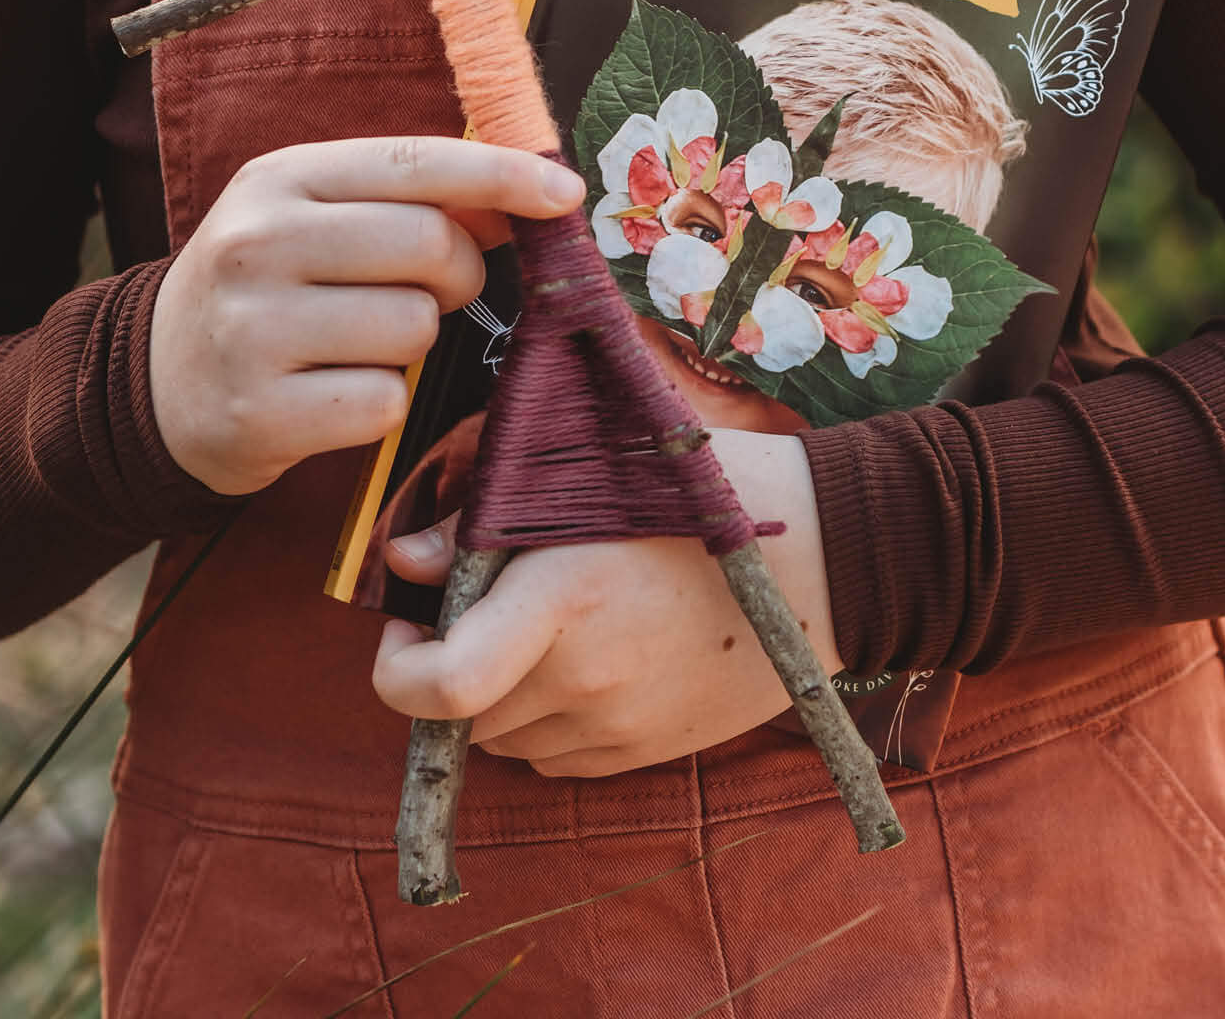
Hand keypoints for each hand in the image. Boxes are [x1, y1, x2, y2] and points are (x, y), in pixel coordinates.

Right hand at [150, 137, 582, 494]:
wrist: (154, 381)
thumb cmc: (271, 285)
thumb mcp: (318, 216)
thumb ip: (413, 198)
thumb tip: (532, 196)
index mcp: (279, 178)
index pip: (417, 162)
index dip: (503, 177)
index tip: (564, 195)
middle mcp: (257, 243)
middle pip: (431, 246)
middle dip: (458, 275)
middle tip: (427, 292)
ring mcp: (252, 330)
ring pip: (415, 328)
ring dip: (413, 343)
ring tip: (357, 343)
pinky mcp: (259, 413)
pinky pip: (384, 403)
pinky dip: (380, 404)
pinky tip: (333, 393)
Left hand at [371, 428, 841, 775]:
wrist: (828, 557)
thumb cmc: (710, 490)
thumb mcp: (596, 469)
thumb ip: (485, 520)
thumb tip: (404, 562)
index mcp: (564, 598)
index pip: (438, 686)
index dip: (396, 667)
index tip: (408, 623)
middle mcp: (585, 677)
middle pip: (465, 715)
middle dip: (452, 666)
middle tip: (480, 608)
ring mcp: (620, 726)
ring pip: (511, 739)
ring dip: (504, 693)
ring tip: (548, 626)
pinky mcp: (652, 751)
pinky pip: (564, 756)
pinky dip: (555, 717)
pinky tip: (595, 655)